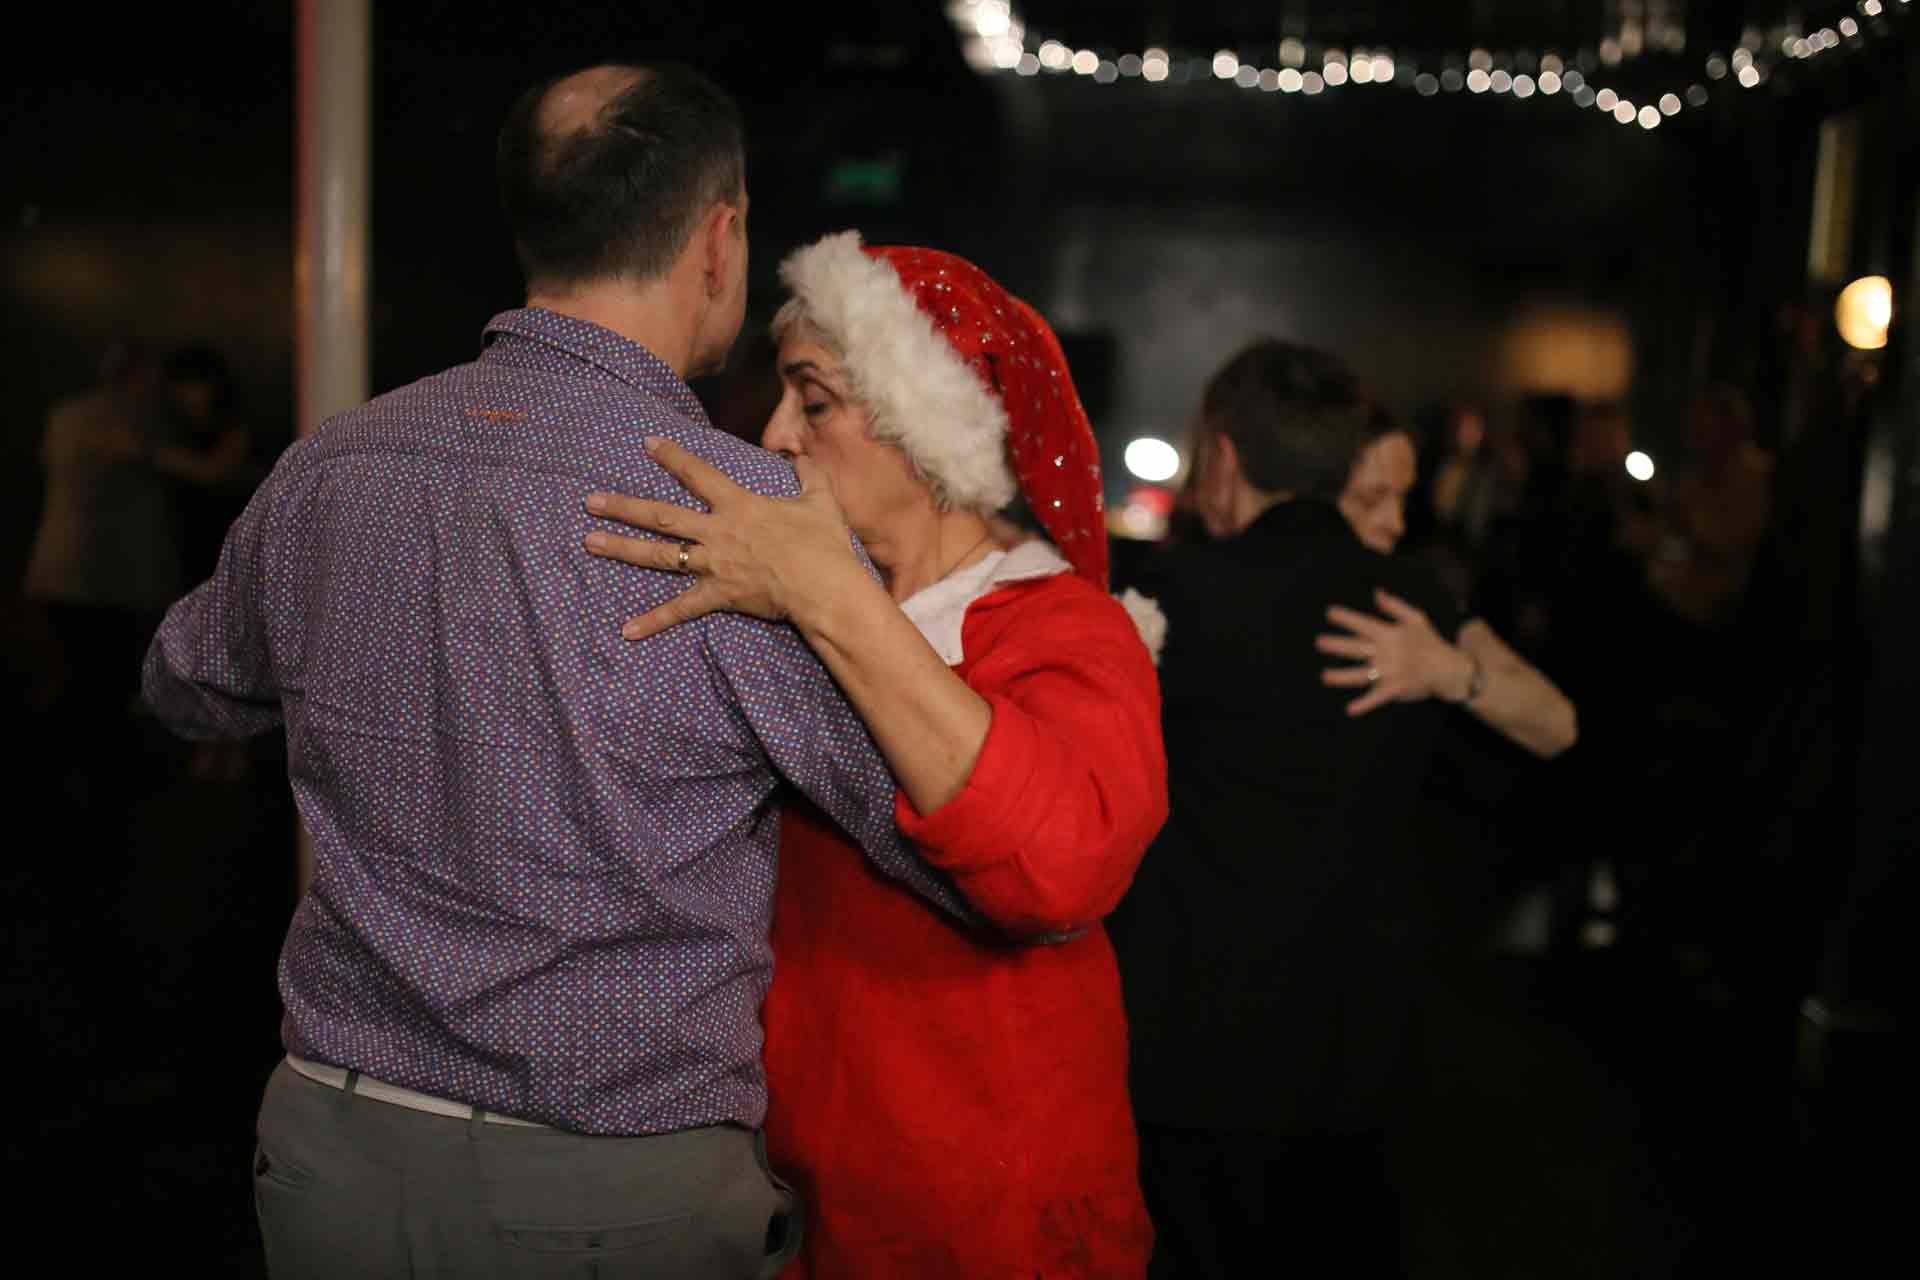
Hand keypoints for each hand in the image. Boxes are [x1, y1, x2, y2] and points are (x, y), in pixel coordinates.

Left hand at [583, 436, 864, 639]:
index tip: (647, 443)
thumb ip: (810, 474)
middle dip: (624, 506)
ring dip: (622, 547)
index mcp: (738, 505)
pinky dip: (653, 621)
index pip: (698, 475)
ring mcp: (714, 564)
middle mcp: (717, 532)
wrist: (824, 585)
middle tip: (591, 501)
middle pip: (661, 516)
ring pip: (659, 554)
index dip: (672, 457)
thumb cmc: (824, 544)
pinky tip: (626, 630)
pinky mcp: (718, 595)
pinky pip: (680, 610)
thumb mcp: (821, 501)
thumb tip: (802, 455)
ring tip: (590, 541)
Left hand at [1315, 588, 1471, 715]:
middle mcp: (1388, 653)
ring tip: (1325, 676)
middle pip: (1358, 648)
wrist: (1449, 669)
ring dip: (1342, 676)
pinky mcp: (1396, 689)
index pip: (1364, 624)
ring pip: (1362, 675)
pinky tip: (1350, 709)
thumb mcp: (1416, 619)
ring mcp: (1391, 672)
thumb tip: (1376, 592)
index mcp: (1390, 634)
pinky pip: (1377, 698)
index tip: (1329, 613)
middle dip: (1338, 645)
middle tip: (1319, 642)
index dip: (1347, 619)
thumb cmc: (1429, 642)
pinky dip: (1365, 704)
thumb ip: (1395, 606)